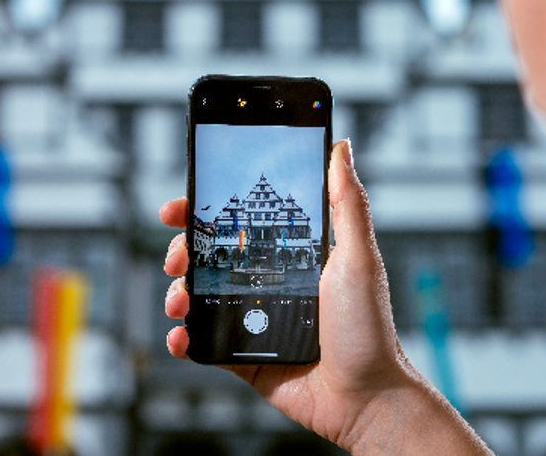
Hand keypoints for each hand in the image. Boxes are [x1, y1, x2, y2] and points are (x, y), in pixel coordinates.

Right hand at [161, 140, 491, 454]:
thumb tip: (341, 147)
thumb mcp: (359, 257)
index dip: (208, 209)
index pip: (243, 221)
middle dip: (183, 249)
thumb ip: (348, 202)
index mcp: (293, 254)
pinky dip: (183, 337)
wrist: (365, 399)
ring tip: (179, 299)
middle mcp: (271, 281)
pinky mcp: (244, 356)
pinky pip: (203, 342)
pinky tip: (182, 334)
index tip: (181, 204)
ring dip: (178, 292)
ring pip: (200, 295)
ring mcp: (255, 318)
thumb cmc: (369, 328)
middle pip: (211, 255)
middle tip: (176, 255)